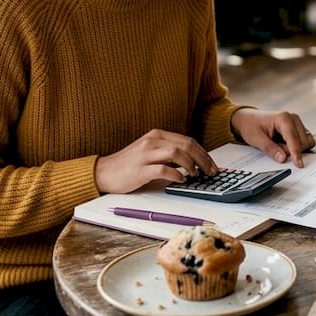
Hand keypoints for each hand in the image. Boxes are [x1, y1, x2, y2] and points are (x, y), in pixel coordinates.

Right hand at [94, 129, 220, 193]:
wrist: (104, 172)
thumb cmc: (129, 165)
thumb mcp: (150, 153)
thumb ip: (169, 155)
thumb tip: (193, 163)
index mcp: (157, 135)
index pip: (187, 140)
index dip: (203, 153)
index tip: (212, 165)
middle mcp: (152, 141)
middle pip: (186, 145)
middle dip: (203, 159)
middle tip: (211, 171)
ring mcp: (146, 154)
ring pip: (177, 153)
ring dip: (191, 165)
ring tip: (195, 175)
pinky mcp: (140, 169)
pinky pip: (164, 169)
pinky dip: (176, 175)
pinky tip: (181, 180)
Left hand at [231, 109, 313, 166]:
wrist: (248, 119)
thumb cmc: (251, 126)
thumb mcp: (256, 139)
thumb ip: (270, 149)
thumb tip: (283, 158)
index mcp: (283, 118)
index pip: (294, 140)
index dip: (296, 153)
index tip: (298, 165)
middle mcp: (293, 118)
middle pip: (303, 142)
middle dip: (292, 151)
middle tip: (276, 151)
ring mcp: (297, 122)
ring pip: (307, 141)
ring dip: (297, 149)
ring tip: (280, 147)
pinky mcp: (298, 128)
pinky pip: (305, 140)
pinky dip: (298, 146)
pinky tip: (285, 145)